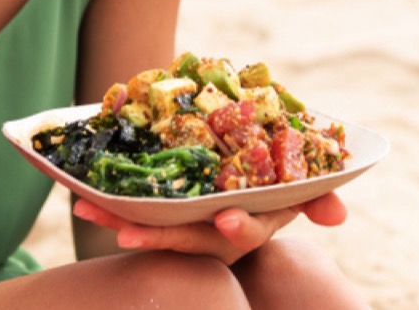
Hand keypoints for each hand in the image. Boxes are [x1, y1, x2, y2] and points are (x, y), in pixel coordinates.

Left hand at [72, 191, 348, 265]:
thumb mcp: (299, 186)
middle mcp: (215, 231)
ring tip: (87, 210)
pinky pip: (134, 213)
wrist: (242, 179)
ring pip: (152, 229)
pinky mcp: (162, 214)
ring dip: (119, 222)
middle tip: (127, 235)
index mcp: (251, 221)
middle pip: (186, 238)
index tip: (226, 219)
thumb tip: (338, 215)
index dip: (238, 226)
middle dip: (157, 237)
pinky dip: (109, 207)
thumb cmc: (274, 179)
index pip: (246, 230)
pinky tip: (81, 199)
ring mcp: (187, 226)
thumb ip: (317, 196)